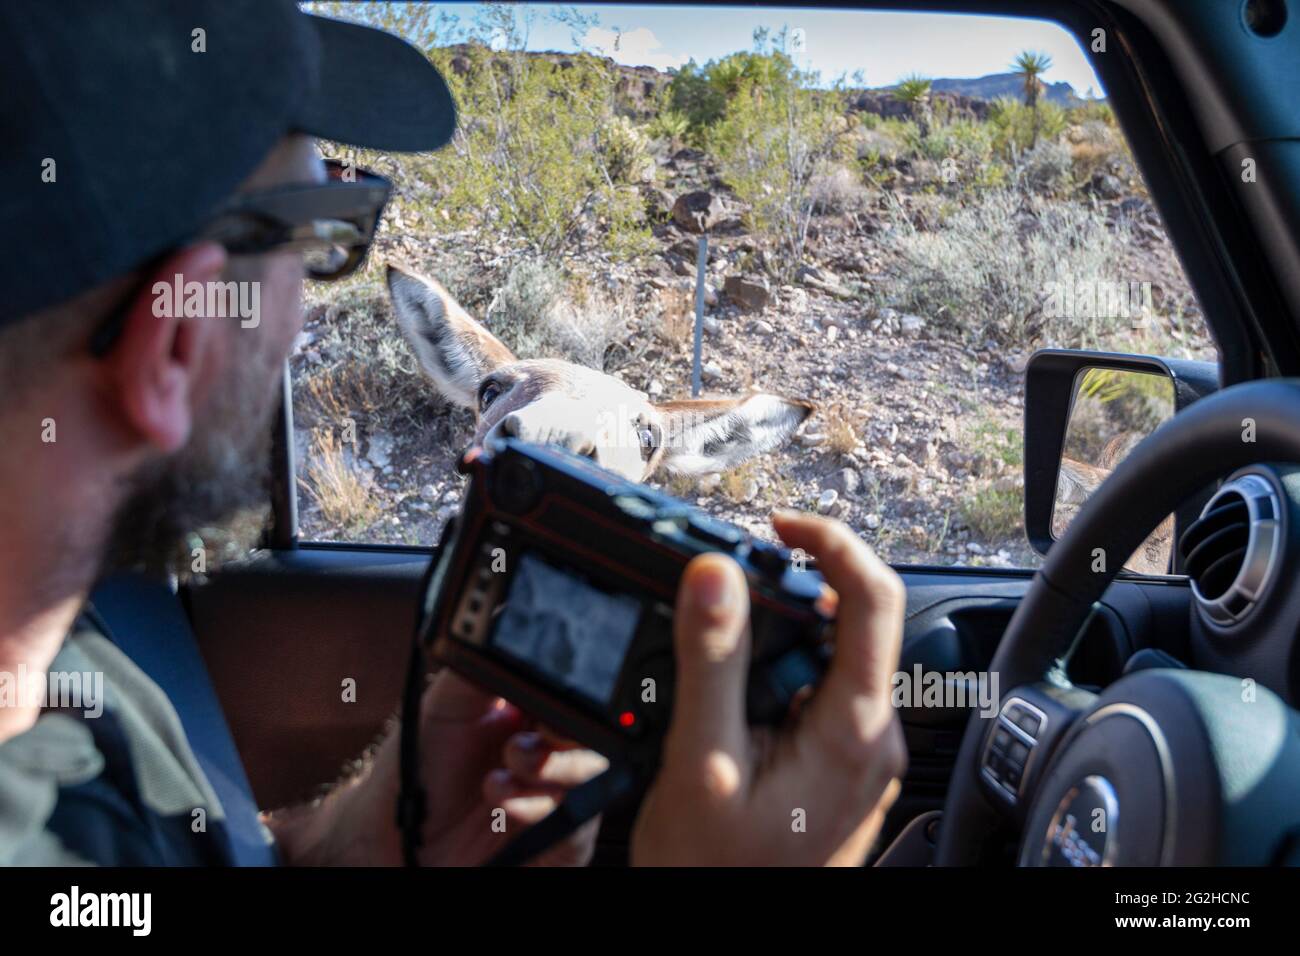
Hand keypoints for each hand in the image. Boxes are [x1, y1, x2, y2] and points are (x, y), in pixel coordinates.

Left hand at [413, 670, 607, 866]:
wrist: (399, 838)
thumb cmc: (419, 770)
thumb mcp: (444, 704)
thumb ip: (480, 667)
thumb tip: (503, 632)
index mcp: (534, 712)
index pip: (572, 692)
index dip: (570, 690)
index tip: (547, 696)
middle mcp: (553, 751)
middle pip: (594, 731)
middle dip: (568, 730)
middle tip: (536, 733)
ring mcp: (559, 795)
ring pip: (592, 773)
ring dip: (550, 768)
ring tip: (506, 768)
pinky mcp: (562, 840)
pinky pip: (578, 824)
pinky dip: (540, 809)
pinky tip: (504, 804)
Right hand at [631, 510, 906, 865]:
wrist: (727, 929)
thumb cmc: (719, 869)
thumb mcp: (701, 758)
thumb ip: (712, 662)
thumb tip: (715, 575)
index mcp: (854, 727)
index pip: (874, 597)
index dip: (831, 541)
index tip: (779, 525)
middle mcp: (872, 734)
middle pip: (848, 622)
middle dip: (784, 603)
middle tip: (721, 615)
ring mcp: (858, 751)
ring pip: (826, 658)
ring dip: (773, 646)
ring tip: (718, 689)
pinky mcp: (839, 763)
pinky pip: (815, 694)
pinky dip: (775, 681)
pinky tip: (733, 713)